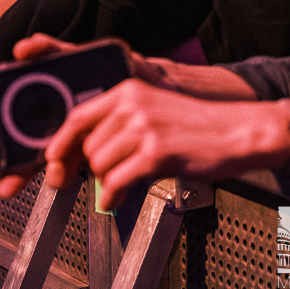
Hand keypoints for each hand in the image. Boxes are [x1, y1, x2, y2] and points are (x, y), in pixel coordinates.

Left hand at [0, 34, 257, 200]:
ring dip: (107, 181)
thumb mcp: (154, 112)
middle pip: (87, 146)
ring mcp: (144, 127)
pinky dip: (113, 196)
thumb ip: (122, 124)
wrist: (237, 131)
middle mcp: (132, 104)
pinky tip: (120, 198)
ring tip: (123, 183)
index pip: (79, 114)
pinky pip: (116, 181)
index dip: (61, 141)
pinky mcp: (155, 152)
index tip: (52, 159)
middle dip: (91, 169)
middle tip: (105, 179)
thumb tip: (89, 152)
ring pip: (99, 165)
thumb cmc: (198, 126)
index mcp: (129, 90)